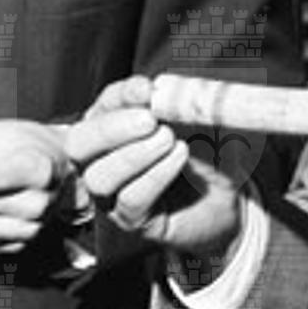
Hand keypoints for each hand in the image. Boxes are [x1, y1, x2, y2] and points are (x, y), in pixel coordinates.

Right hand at [65, 76, 245, 259]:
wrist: (229, 202)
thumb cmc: (208, 158)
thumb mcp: (199, 123)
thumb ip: (182, 105)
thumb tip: (166, 90)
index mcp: (113, 126)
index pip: (103, 106)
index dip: (120, 96)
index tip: (147, 89)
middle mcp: (101, 159)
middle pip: (78, 144)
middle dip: (109, 129)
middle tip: (148, 120)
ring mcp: (112, 193)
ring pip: (99, 177)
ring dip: (133, 156)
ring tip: (169, 141)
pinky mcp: (132, 219)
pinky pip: (131, 199)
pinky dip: (155, 176)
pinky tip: (179, 159)